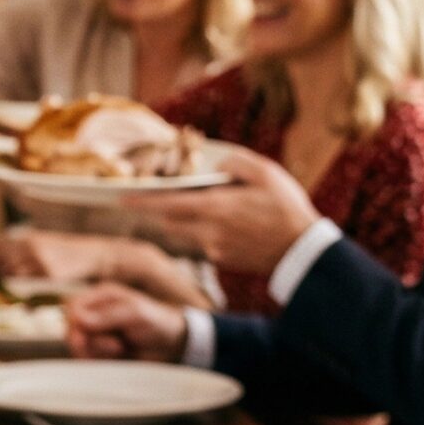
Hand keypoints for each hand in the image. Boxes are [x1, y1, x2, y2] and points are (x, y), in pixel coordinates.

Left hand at [0, 229, 139, 284]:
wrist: (90, 253)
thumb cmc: (66, 249)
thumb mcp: (43, 240)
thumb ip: (24, 246)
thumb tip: (0, 250)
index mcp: (31, 238)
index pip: (2, 243)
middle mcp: (34, 248)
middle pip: (3, 256)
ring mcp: (40, 261)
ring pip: (13, 269)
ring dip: (2, 271)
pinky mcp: (48, 274)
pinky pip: (27, 278)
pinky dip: (18, 277)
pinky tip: (14, 276)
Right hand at [64, 282, 189, 362]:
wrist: (174, 344)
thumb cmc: (159, 322)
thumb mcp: (136, 313)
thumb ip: (107, 315)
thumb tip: (77, 319)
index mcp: (102, 296)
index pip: (72, 307)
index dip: (74, 323)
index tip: (85, 338)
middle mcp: (96, 313)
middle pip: (71, 329)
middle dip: (88, 342)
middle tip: (115, 347)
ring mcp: (98, 332)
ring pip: (78, 346)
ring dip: (96, 352)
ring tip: (121, 349)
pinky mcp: (102, 350)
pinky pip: (88, 358)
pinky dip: (100, 361)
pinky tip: (118, 357)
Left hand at [126, 147, 320, 274]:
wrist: (303, 252)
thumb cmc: (287, 208)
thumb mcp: (266, 173)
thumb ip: (236, 163)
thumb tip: (217, 165)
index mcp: (215, 208)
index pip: (167, 204)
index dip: (142, 201)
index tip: (120, 198)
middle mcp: (207, 232)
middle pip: (170, 221)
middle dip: (163, 210)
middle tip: (159, 197)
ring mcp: (213, 249)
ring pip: (187, 232)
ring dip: (187, 220)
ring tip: (208, 207)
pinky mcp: (222, 261)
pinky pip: (204, 243)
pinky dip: (207, 232)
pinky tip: (231, 224)